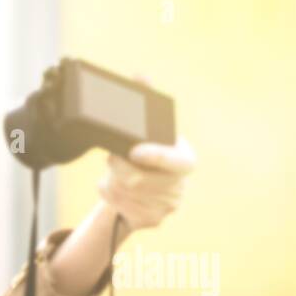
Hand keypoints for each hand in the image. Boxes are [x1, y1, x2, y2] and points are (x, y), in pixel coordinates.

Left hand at [97, 73, 195, 232]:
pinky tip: (114, 187)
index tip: (135, 151)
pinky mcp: (151, 221)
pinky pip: (120, 207)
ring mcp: (168, 207)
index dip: (156, 156)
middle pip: (140, 180)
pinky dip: (110, 195)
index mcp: (185, 161)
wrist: (144, 190)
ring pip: (126, 193)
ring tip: (113, 171)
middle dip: (119, 167)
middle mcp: (180, 186)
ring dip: (112, 180)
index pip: (176, 162)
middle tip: (111, 156)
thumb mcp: (148, 132)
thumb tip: (139, 74)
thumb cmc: (146, 155)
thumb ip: (145, 104)